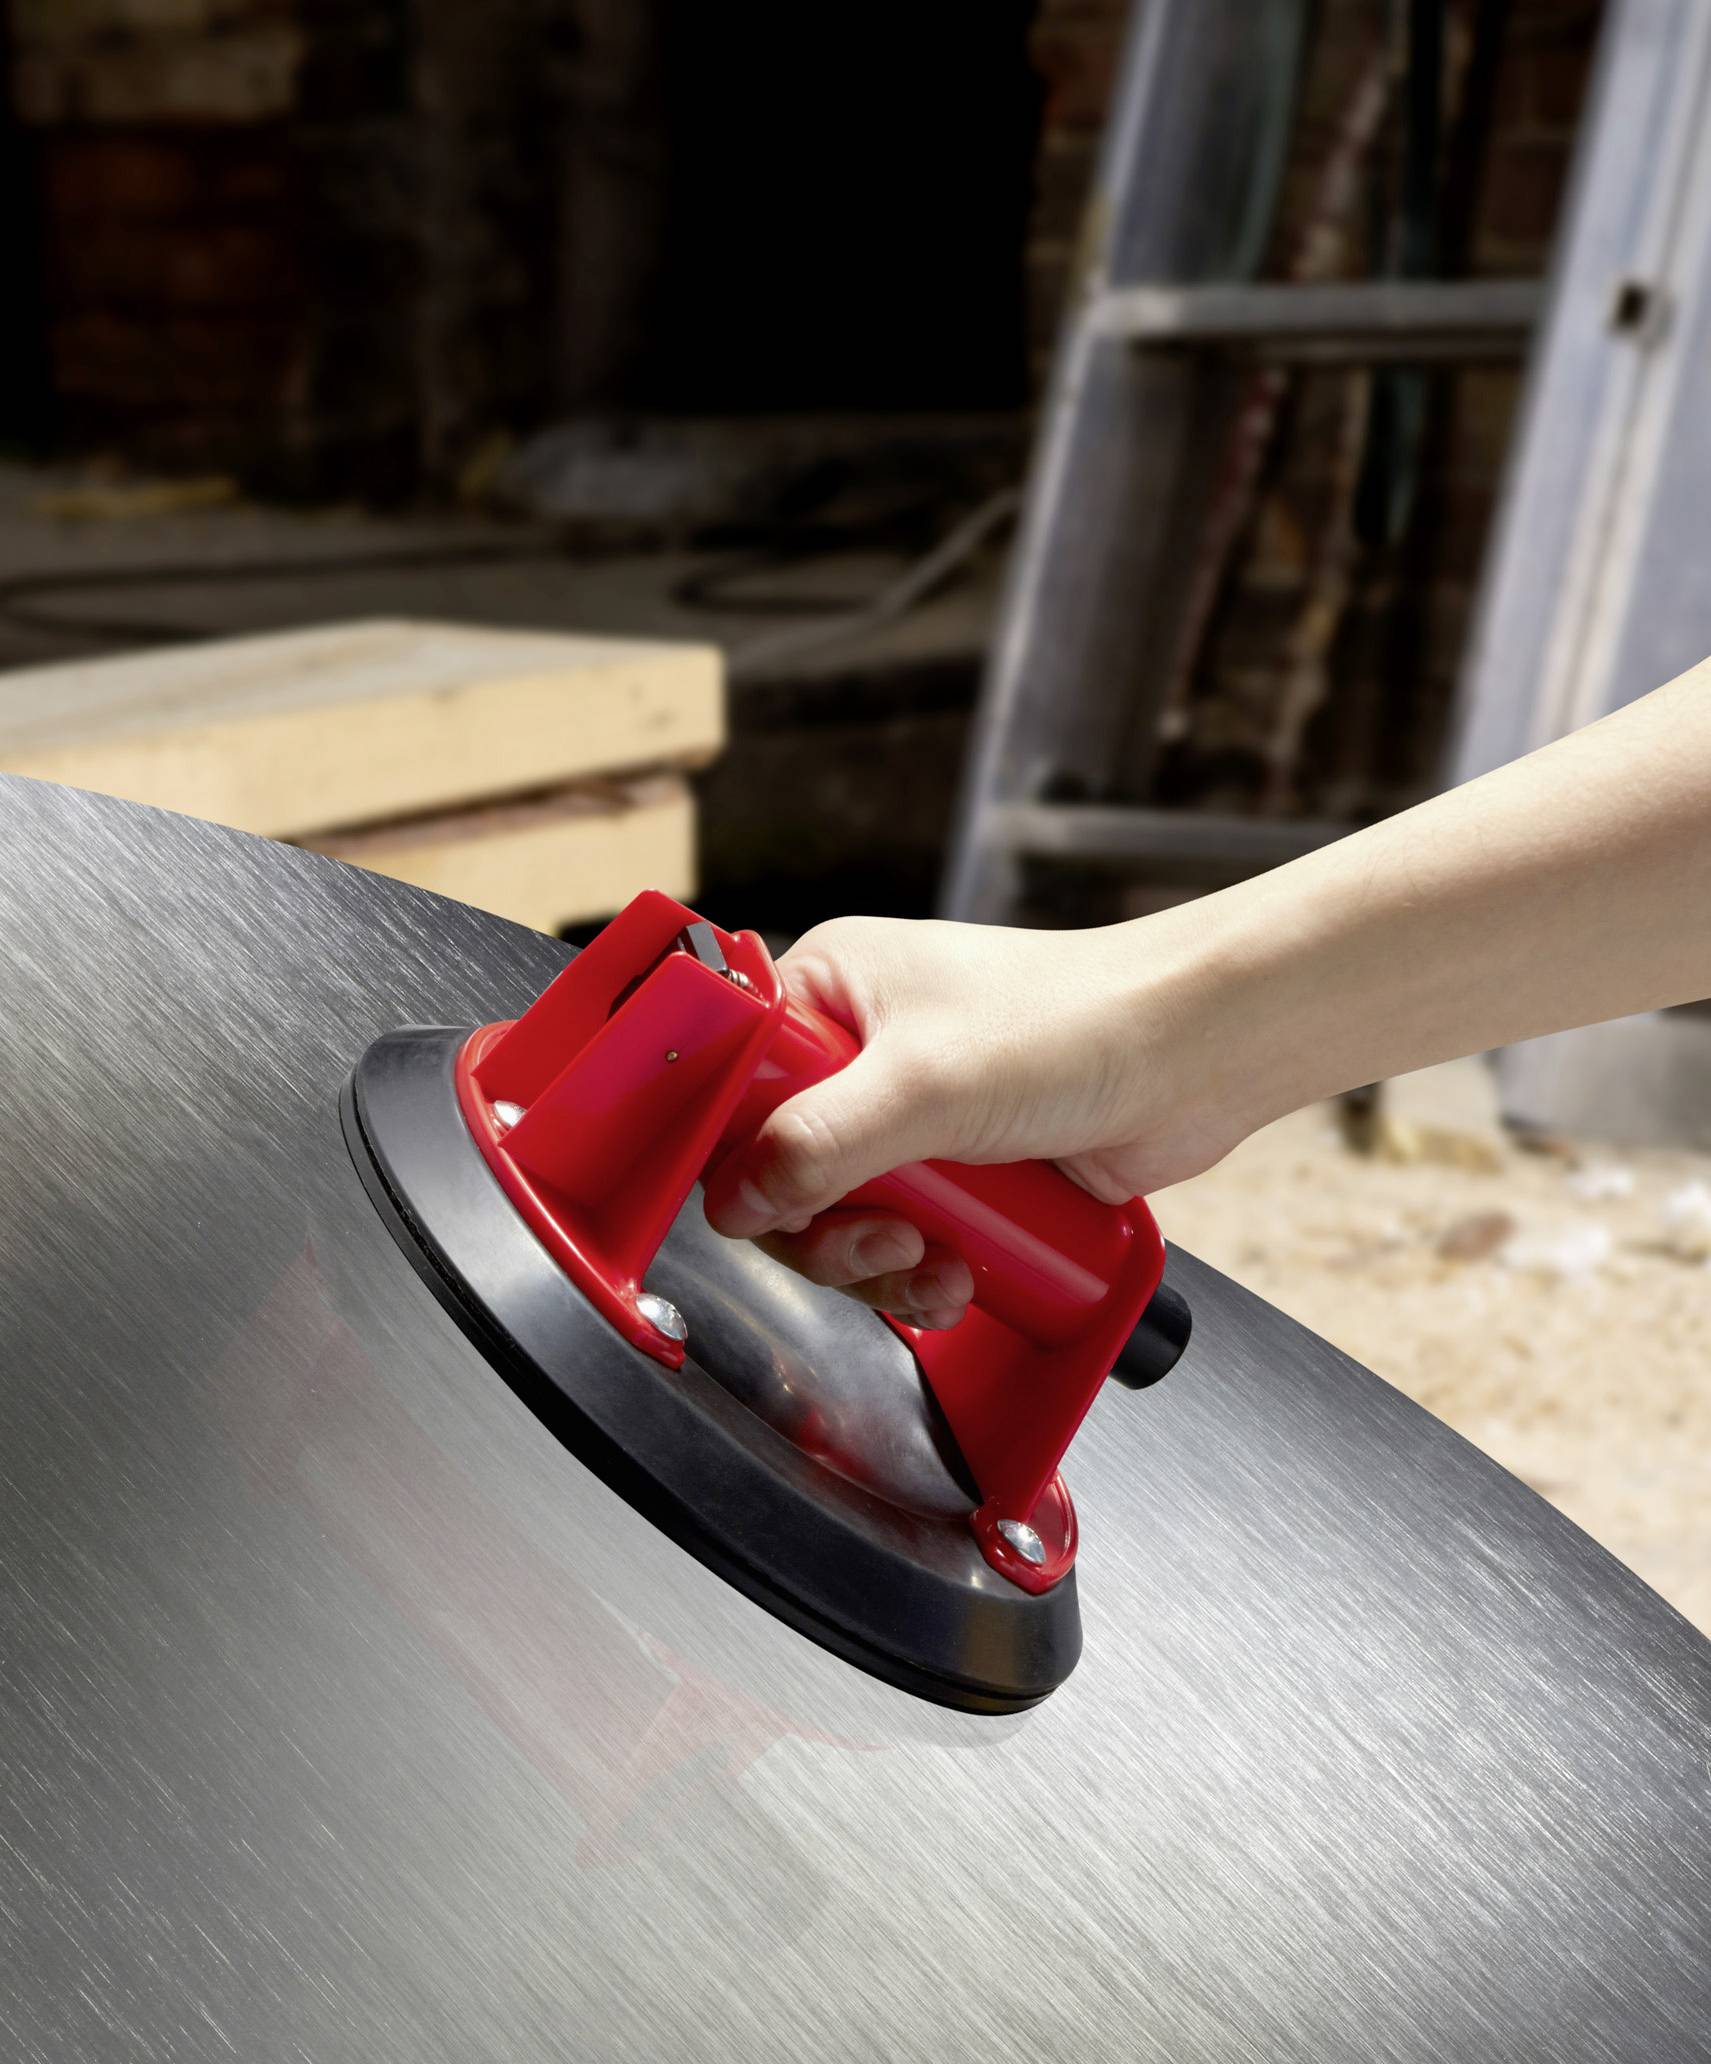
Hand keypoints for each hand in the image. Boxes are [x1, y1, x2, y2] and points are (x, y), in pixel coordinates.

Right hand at [702, 910, 1261, 1326]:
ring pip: (841, 1218)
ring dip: (880, 1262)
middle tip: (880, 1238)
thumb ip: (817, 1145)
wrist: (1197, 1055)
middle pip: (782, 1170)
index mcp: (832, 990)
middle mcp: (862, 1050)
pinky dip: (921, 1273)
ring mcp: (912, 1115)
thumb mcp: (923, 1085)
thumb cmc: (1079, 1020)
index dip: (735, 1151)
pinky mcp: (960, 1170)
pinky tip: (960, 1275)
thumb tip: (736, 1198)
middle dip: (827, 1227)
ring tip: (933, 1261)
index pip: (732, 1080)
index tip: (766, 1201)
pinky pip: (903, 1239)